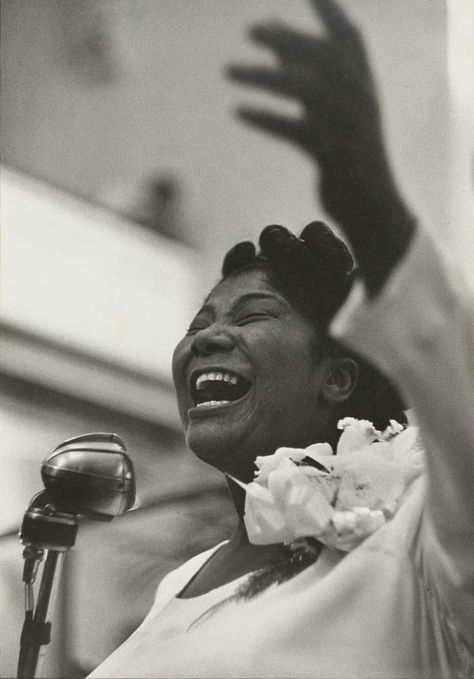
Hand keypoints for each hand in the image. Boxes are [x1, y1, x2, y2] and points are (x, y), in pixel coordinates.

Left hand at [228, 0, 415, 294]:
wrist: (371, 207)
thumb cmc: (350, 159)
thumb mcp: (337, 114)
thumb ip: (312, 80)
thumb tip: (274, 47)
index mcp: (365, 86)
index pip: (350, 38)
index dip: (329, 14)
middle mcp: (360, 100)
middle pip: (321, 55)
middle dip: (284, 38)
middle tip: (250, 31)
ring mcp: (347, 127)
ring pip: (303, 89)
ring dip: (263, 76)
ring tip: (228, 72)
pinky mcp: (331, 154)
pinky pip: (292, 129)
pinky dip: (264, 118)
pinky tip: (239, 112)